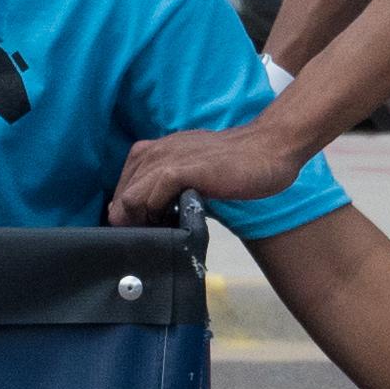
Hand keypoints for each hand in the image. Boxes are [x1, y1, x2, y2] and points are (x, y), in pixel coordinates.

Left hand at [108, 122, 311, 226]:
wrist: (269, 149)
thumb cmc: (237, 166)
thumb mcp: (195, 174)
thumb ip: (171, 189)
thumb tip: (152, 217)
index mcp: (156, 151)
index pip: (122, 188)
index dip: (128, 214)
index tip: (146, 231)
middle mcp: (155, 151)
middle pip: (120, 197)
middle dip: (130, 223)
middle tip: (152, 238)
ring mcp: (166, 159)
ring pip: (129, 199)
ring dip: (140, 223)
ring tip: (161, 234)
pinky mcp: (180, 170)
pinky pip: (149, 197)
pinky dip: (154, 216)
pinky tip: (172, 225)